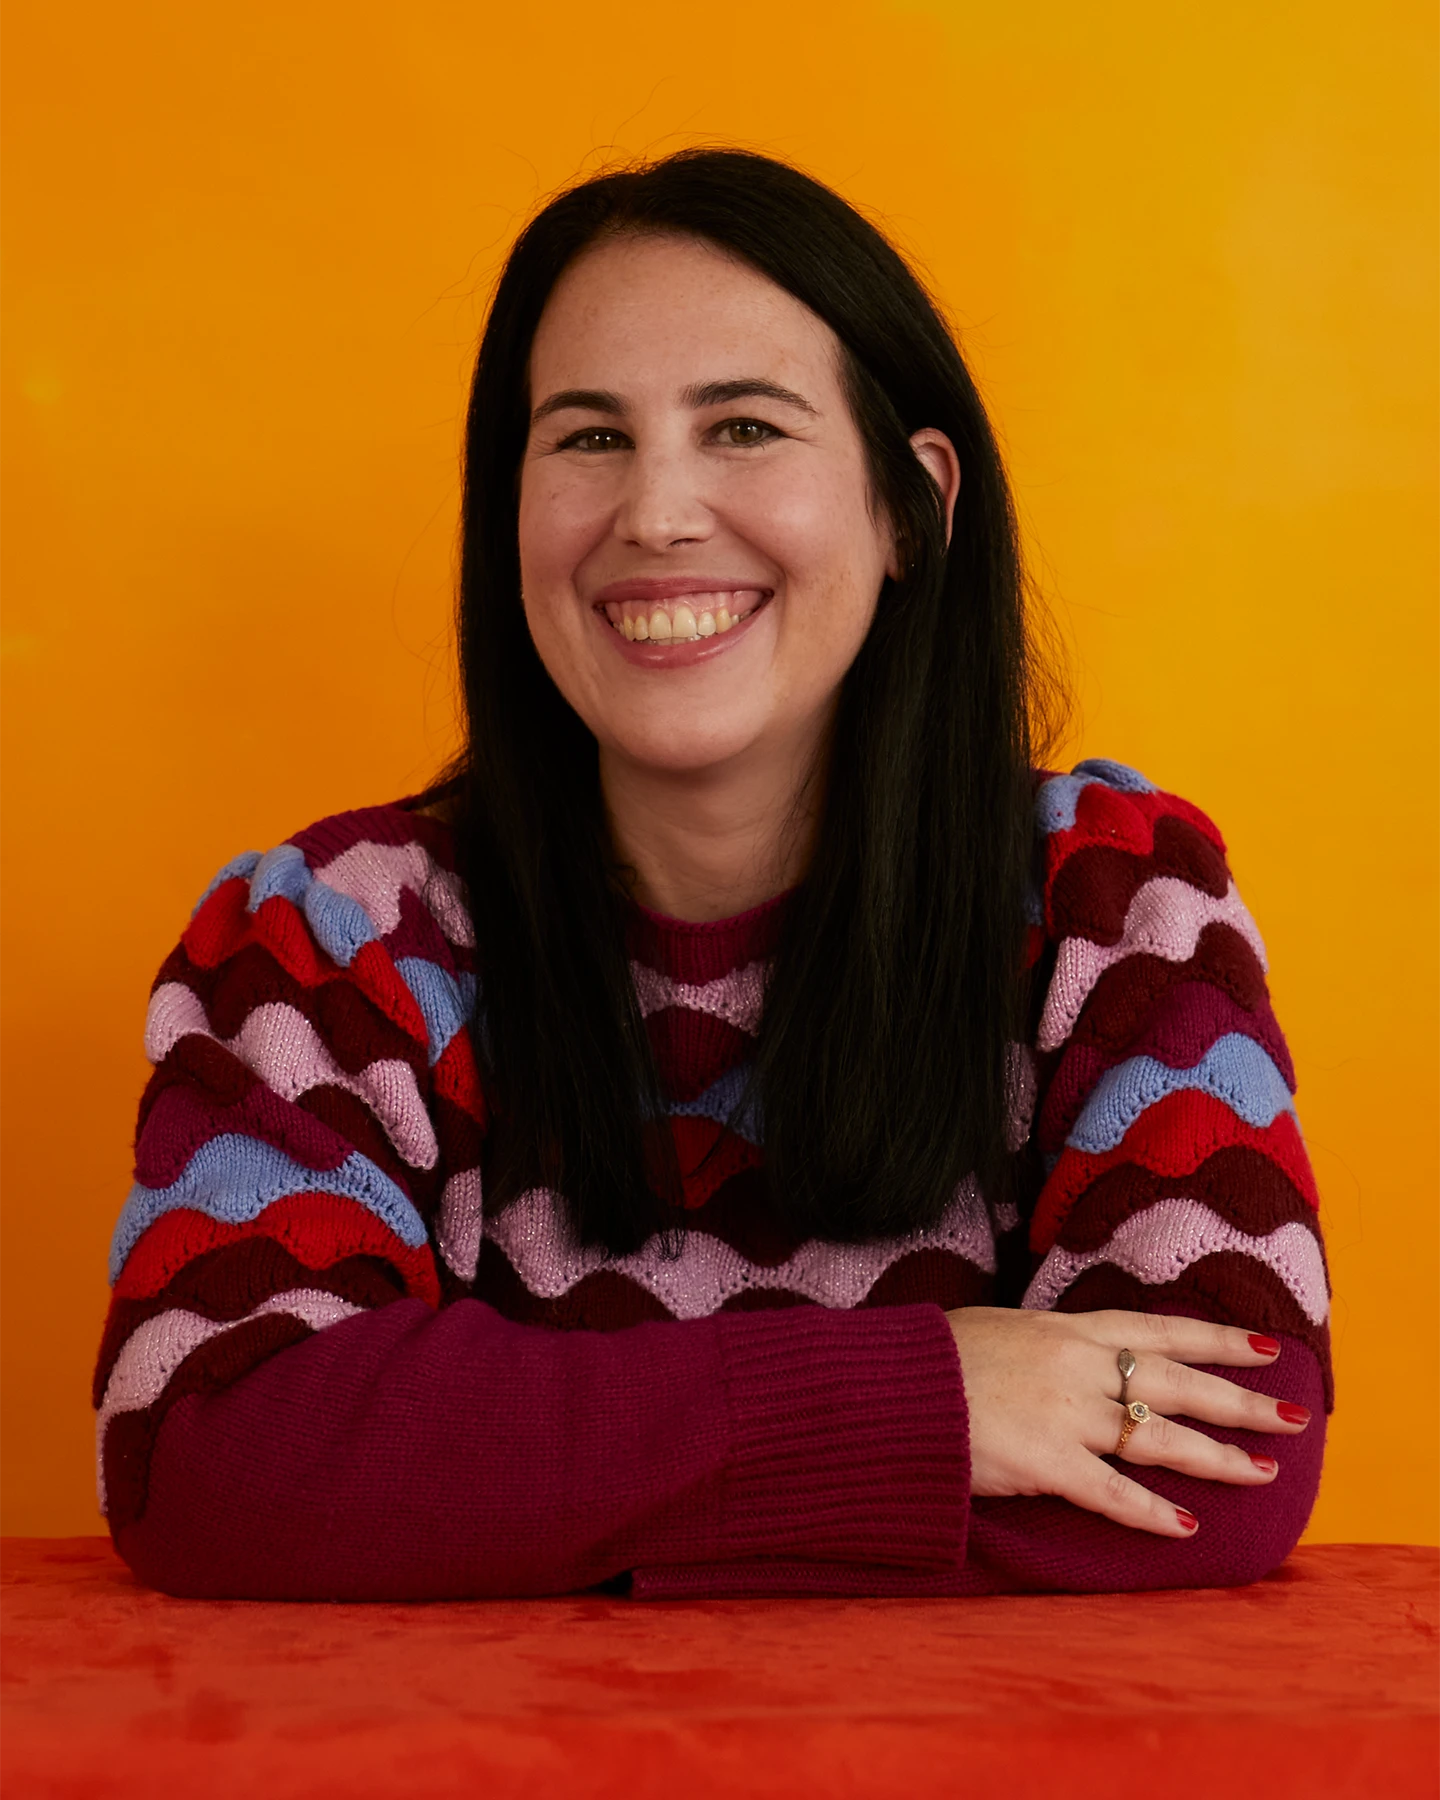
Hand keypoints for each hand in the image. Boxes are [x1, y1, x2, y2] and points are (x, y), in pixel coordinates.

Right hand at [944, 1306, 1310, 1537]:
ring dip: (1218, 1458)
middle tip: (1294, 1413)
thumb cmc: (932, 1358)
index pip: (1159, 1328)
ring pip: (1161, 1437)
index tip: (1263, 1346)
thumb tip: (1076, 1351)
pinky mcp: (1046, 1465)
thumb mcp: (999, 1329)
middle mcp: (1078, 1368)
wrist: (890, 1387)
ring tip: (1263, 1471)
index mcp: (1066, 1329)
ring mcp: (1066, 1416)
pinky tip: (1184, 1526)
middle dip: (1241, 1400)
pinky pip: (1112, 1492)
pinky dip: (1150, 1511)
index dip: (1215, 1338)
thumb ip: (1046, 1343)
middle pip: (1179, 1383)